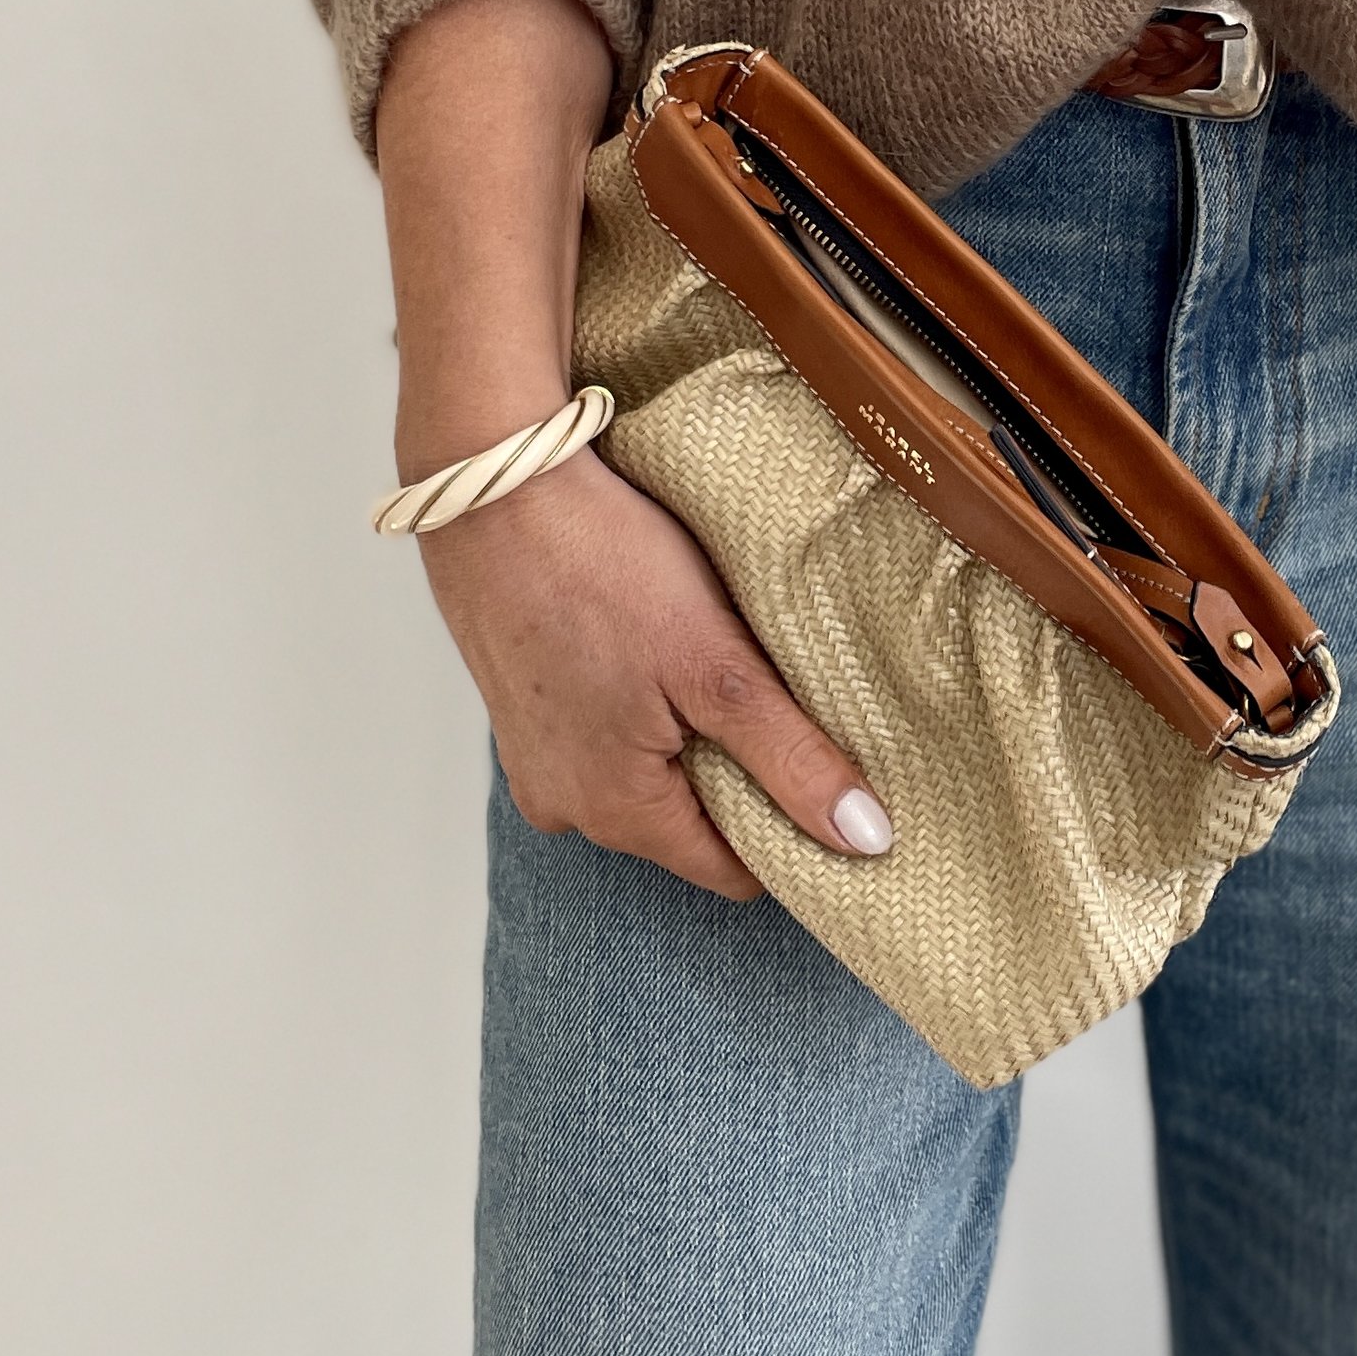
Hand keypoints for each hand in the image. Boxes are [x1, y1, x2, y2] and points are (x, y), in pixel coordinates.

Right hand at [419, 446, 893, 898]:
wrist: (490, 486)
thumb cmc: (600, 564)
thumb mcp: (716, 665)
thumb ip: (791, 759)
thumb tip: (865, 840)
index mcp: (616, 813)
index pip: (735, 869)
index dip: (793, 827)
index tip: (829, 768)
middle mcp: (566, 806)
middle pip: (693, 821)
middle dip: (742, 766)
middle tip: (771, 685)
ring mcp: (536, 759)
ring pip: (651, 772)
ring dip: (691, 728)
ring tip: (711, 653)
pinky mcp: (524, 710)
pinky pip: (608, 733)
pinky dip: (645, 700)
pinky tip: (657, 639)